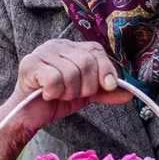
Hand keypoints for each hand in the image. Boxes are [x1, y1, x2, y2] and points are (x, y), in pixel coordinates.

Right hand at [12, 39, 131, 129]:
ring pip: (70, 72)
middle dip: (85, 86)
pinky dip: (54, 92)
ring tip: (59, 95)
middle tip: (74, 94)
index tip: (108, 86)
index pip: (96, 50)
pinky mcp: (29, 65)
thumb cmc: (57, 99)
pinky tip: (47, 94)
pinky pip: (54, 79)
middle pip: (86, 62)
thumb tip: (129, 94)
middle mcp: (56, 45)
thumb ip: (105, 91)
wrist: (29, 114)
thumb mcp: (86, 94)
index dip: (105, 69)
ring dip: (68, 92)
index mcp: (71, 47)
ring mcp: (41, 53)